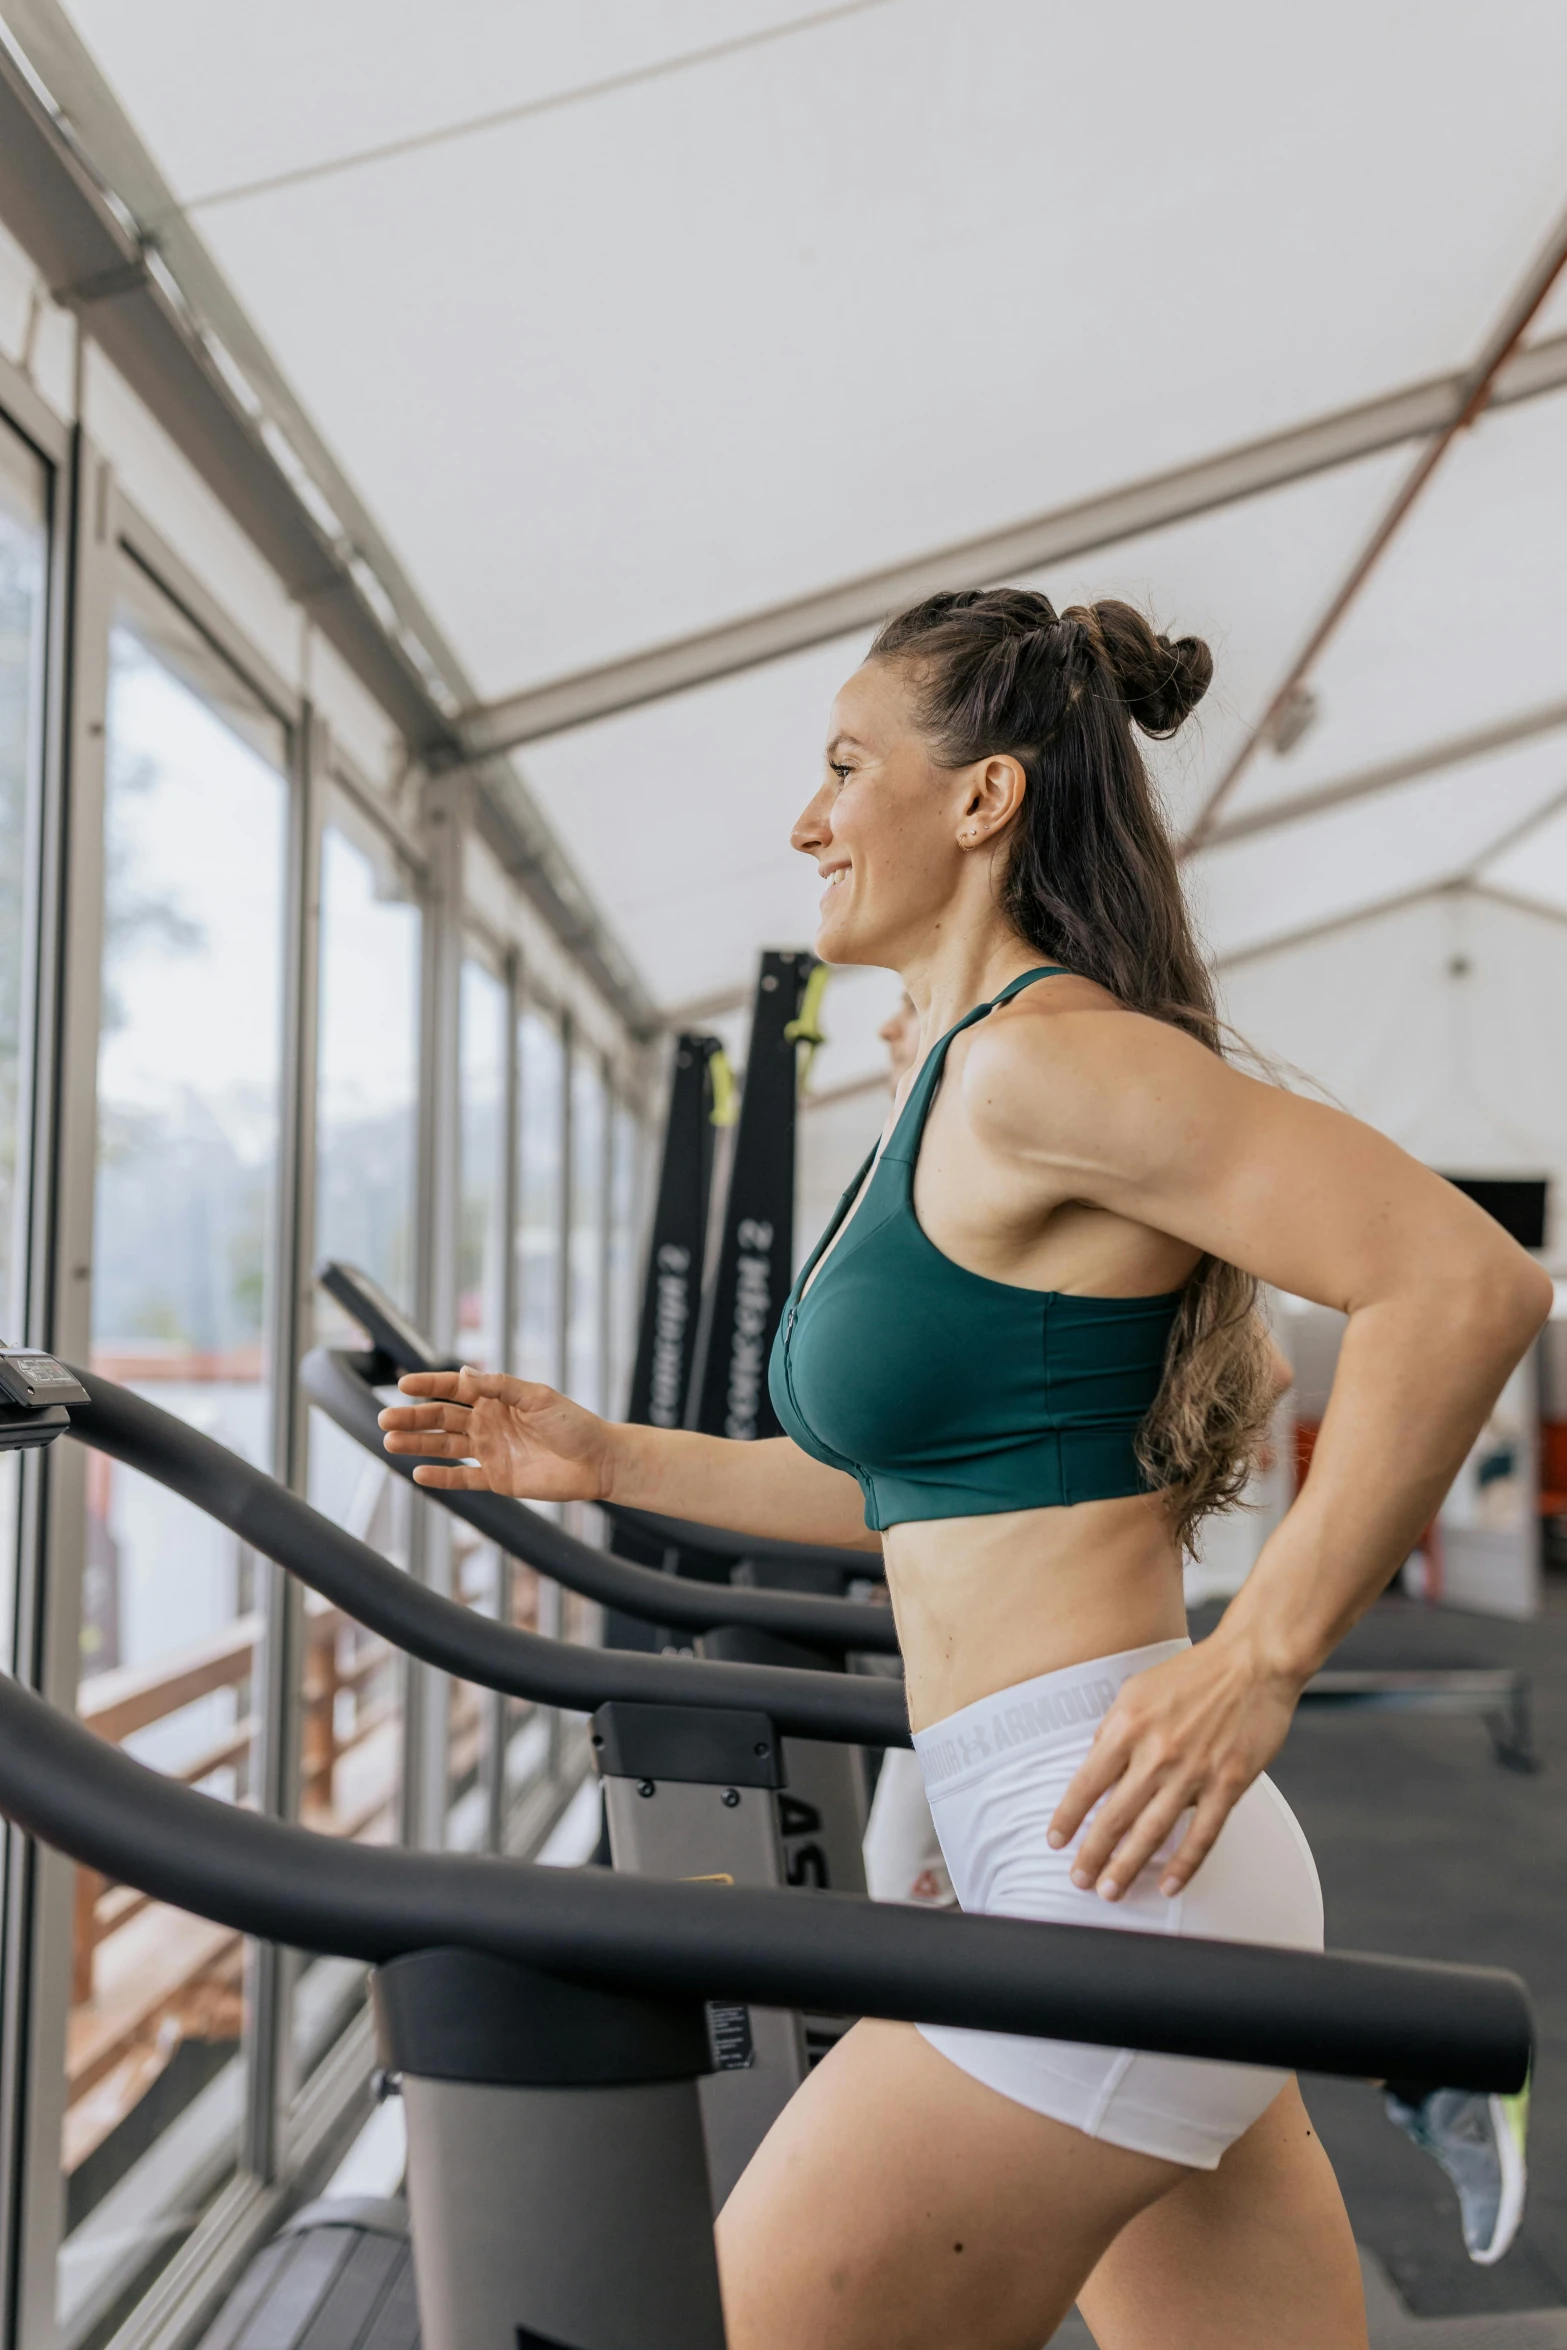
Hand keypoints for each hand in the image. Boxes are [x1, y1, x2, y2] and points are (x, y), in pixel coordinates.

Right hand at [378, 1368, 614, 1502]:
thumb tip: (464, 1373)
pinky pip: (463, 1478)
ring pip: (445, 1447)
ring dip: (418, 1444)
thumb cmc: (574, 1423)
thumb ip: (501, 1387)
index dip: (428, 1386)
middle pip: (442, 1418)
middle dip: (413, 1417)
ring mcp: (490, 1451)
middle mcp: (488, 1423)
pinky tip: (418, 1474)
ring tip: (390, 1443)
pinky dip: (441, 1478)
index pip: (454, 1389)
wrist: (599, 1461)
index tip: (402, 1384)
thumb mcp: (539, 1397)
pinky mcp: (497, 1479)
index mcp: (497, 1398)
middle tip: (384, 1418)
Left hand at [1046, 1636, 1302, 1901]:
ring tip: (1110, 1891)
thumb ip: (1113, 1729)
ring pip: (1152, 1832)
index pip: (1086, 1783)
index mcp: (1127, 1725)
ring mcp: (1194, 1771)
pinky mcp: (1228, 1783)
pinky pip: (1202, 1835)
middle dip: (1092, 1854)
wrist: (1253, 1661)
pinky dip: (1183, 1865)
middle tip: (1078, 1881)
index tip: (1055, 1841)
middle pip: (1114, 1816)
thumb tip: (1092, 1763)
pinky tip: (1167, 1885)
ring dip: (1127, 1866)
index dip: (1068, 1817)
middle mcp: (1156, 1752)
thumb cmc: (1192, 1673)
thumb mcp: (1136, 1690)